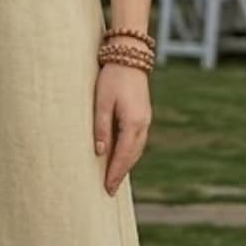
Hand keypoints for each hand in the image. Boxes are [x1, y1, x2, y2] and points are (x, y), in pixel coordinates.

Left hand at [94, 63, 151, 196]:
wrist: (129, 56)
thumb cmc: (112, 78)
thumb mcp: (101, 102)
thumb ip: (101, 127)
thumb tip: (100, 152)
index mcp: (133, 123)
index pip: (123, 155)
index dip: (115, 173)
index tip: (107, 188)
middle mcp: (143, 124)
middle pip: (133, 156)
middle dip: (121, 173)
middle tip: (109, 189)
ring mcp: (145, 119)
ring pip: (137, 149)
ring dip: (126, 163)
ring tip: (114, 177)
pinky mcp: (143, 114)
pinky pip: (137, 139)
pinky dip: (130, 151)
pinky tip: (121, 156)